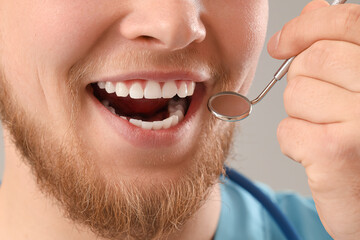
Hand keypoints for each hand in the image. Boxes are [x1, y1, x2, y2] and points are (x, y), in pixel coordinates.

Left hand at [268, 1, 359, 238]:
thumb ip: (341, 45)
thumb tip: (313, 11)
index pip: (346, 23)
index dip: (305, 27)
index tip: (281, 43)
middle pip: (311, 61)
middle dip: (304, 83)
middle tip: (325, 108)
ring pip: (295, 94)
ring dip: (302, 115)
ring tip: (330, 133)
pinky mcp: (336, 151)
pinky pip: (288, 130)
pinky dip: (295, 143)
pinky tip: (321, 156)